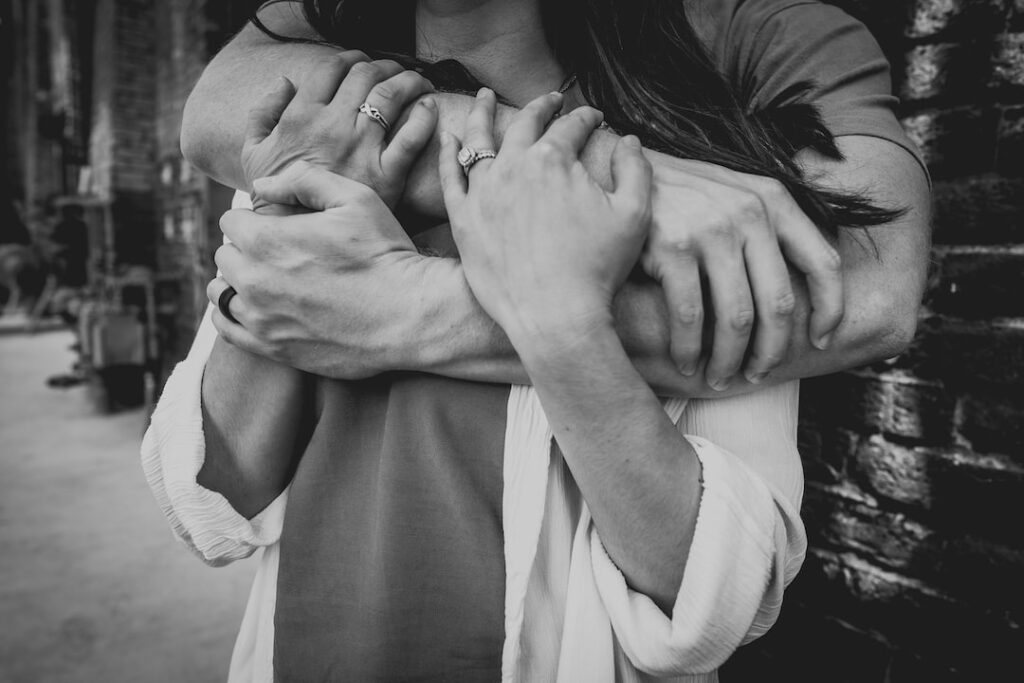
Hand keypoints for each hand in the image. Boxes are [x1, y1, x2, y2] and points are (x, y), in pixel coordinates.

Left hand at [207, 162, 424, 377]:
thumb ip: (303, 181)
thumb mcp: (355, 198)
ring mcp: (260, 318)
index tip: (279, 225)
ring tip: (268, 280)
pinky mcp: (272, 348)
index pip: (232, 221)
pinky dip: (232, 315)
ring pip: (222, 292)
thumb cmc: (385, 253)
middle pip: (226, 256)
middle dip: (247, 249)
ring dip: (239, 281)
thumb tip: (261, 186)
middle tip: (280, 253)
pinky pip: (227, 329)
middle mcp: (254, 280)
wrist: (410, 315)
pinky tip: (253, 307)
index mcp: (266, 239)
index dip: (256, 218)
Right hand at [240, 52, 437, 208]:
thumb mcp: (253, 154)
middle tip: (393, 70)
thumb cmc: (276, 201)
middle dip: (383, 65)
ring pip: (391, 95)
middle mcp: (333, 126)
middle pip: (365, 75)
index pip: (331, 69)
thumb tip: (284, 82)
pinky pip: (412, 137)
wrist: (299, 242)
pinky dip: (425, 116)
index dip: (350, 58)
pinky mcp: (387, 175)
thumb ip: (262, 113)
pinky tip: (429, 107)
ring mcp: (362, 148)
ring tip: (416, 81)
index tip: (361, 62)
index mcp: (301, 117)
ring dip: (407, 79)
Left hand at [438, 89, 652, 349]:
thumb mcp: (634, 215)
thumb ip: (635, 169)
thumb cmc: (598, 269)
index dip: (586, 119)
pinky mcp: (463, 220)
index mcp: (555, 160)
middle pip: (526, 124)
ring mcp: (483, 192)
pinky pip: (451, 178)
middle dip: (541, 107)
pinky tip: (448, 138)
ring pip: (479, 140)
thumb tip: (629, 139)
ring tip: (486, 97)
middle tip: (550, 100)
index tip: (594, 118)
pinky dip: (448, 154)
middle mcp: (514, 167)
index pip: (571, 127)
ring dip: (485, 114)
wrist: (555, 316)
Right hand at [641, 153, 842, 388]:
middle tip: (757, 375)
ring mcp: (711, 230)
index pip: (823, 262)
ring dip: (729, 360)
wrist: (620, 175)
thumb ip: (769, 228)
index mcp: (774, 201)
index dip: (830, 310)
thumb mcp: (735, 195)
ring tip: (720, 378)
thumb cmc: (681, 196)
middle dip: (770, 352)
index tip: (819, 342)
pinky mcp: (673, 247)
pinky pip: (691, 317)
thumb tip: (805, 286)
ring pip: (735, 318)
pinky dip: (689, 350)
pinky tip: (686, 364)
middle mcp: (749, 213)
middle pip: (778, 304)